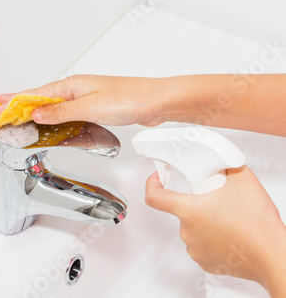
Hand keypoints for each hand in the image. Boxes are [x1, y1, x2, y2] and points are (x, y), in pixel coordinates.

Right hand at [0, 75, 169, 125]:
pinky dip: (49, 118)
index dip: (12, 104)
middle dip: (15, 107)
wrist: (156, 101)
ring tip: (13, 117)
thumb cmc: (129, 99)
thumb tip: (35, 113)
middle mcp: (74, 90)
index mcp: (71, 86)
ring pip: (49, 106)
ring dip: (30, 113)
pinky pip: (62, 113)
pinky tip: (45, 123)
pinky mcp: (90, 108)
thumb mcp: (90, 107)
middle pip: (37, 99)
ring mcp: (82, 99)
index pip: (33, 96)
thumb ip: (61, 112)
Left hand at [144, 166, 285, 296]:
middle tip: (218, 202)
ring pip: (193, 229)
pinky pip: (202, 246)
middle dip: (197, 204)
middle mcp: (188, 231)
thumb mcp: (242, 180)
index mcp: (190, 210)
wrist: (273, 254)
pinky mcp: (206, 262)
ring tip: (228, 220)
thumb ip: (225, 165)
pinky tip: (229, 235)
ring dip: (205, 222)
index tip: (157, 178)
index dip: (152, 184)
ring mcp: (196, 249)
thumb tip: (221, 162)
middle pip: (182, 211)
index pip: (155, 197)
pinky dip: (212, 239)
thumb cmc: (258, 225)